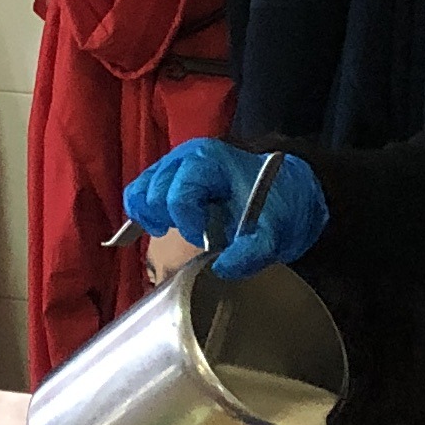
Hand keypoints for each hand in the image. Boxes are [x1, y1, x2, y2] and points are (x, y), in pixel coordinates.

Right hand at [121, 139, 324, 274]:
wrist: (285, 191)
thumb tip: (221, 268)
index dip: (187, 224)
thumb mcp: (274, 233)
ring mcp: (174, 164)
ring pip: (140, 192)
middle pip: (153, 193)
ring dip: (152, 217)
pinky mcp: (167, 177)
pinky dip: (144, 213)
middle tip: (197, 235)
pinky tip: (158, 229)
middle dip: (170, 220)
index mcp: (209, 160)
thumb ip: (251, 253)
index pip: (178, 196)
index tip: (206, 240)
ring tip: (175, 231)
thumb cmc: (277, 207)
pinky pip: (139, 193)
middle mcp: (185, 156)